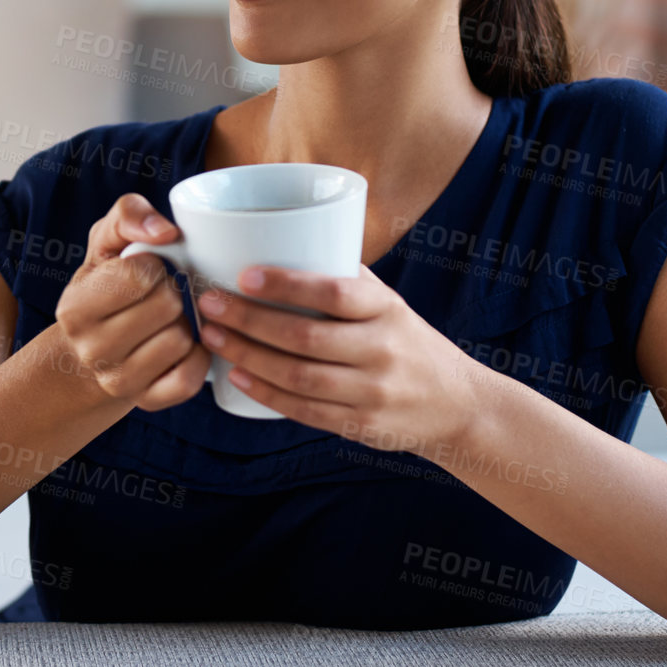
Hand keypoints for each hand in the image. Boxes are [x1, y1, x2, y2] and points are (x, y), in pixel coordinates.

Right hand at [53, 193, 212, 411]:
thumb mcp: (106, 242)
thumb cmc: (106, 284)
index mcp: (76, 308)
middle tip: (162, 294)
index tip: (146, 270)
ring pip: (182, 340)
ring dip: (185, 323)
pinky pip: (190, 378)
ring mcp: (117, 381)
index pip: (139, 275)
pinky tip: (183, 345)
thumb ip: (129, 215)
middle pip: (167, 306)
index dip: (154, 265)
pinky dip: (196, 357)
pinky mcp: (146, 401)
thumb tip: (167, 232)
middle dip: (173, 292)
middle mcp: (91, 349)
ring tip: (168, 320)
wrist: (91, 350)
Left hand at [197, 264, 481, 453]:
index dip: (287, 285)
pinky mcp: (361, 426)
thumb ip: (343, 278)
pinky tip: (237, 377)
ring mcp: (372, 392)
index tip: (243, 275)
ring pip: (298, 376)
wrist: (458, 404)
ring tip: (213, 337)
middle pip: (305, 337)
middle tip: (208, 304)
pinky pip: (304, 410)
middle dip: (249, 321)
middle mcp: (382, 350)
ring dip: (247, 357)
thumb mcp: (388, 303)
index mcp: (387, 309)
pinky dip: (266, 393)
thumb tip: (277, 240)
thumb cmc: (406, 340)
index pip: (334, 294)